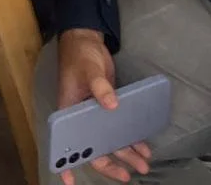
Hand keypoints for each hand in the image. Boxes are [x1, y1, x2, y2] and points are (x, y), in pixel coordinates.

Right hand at [55, 29, 150, 183]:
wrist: (87, 40)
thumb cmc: (80, 55)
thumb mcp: (89, 69)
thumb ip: (100, 87)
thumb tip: (112, 105)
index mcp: (69, 111)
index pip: (67, 142)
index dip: (67, 163)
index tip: (70, 181)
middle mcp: (81, 118)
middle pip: (93, 148)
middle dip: (111, 163)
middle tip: (129, 174)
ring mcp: (94, 114)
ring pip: (109, 141)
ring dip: (126, 153)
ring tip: (144, 163)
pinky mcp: (107, 108)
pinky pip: (118, 129)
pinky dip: (130, 139)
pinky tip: (143, 146)